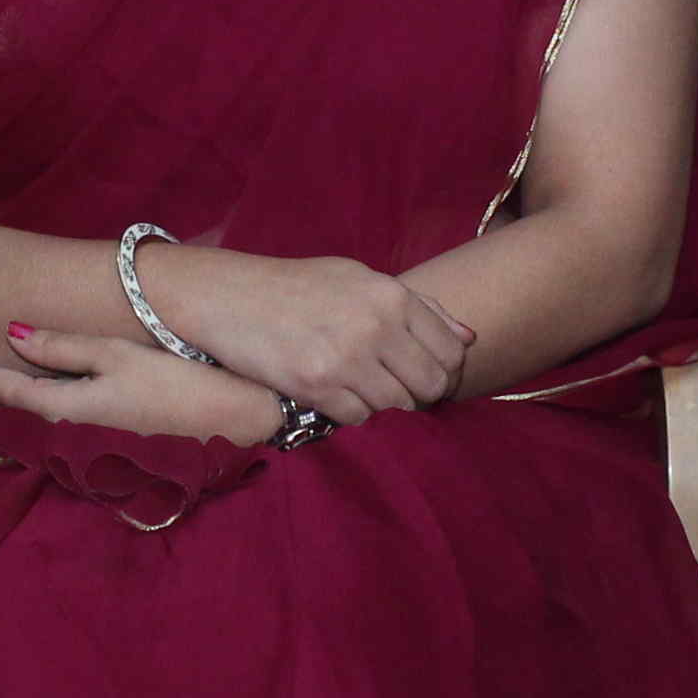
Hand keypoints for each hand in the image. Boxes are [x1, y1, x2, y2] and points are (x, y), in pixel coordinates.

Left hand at [0, 321, 299, 443]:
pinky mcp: (102, 444)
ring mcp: (84, 445)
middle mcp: (65, 436)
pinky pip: (51, 421)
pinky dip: (31, 401)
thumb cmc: (176, 382)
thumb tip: (12, 336)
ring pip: (28, 416)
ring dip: (2, 391)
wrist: (231, 424)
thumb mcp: (115, 355)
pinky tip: (30, 385)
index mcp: (63, 412)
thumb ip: (61, 348)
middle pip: (9, 406)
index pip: (1, 388)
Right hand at [132, 243, 473, 417]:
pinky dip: (351, 412)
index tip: (423, 374)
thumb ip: (418, 306)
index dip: (443, 370)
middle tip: (393, 388)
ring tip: (358, 387)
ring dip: (382, 403)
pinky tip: (333, 393)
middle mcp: (375, 326)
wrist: (228, 297)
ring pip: (396, 406)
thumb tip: (469, 337)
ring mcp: (346, 358)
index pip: (451, 351)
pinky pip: (359, 418)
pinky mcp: (316, 386)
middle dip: (418, 393)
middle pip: (430, 385)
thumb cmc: (296, 286)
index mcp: (390, 295)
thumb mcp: (359, 278)